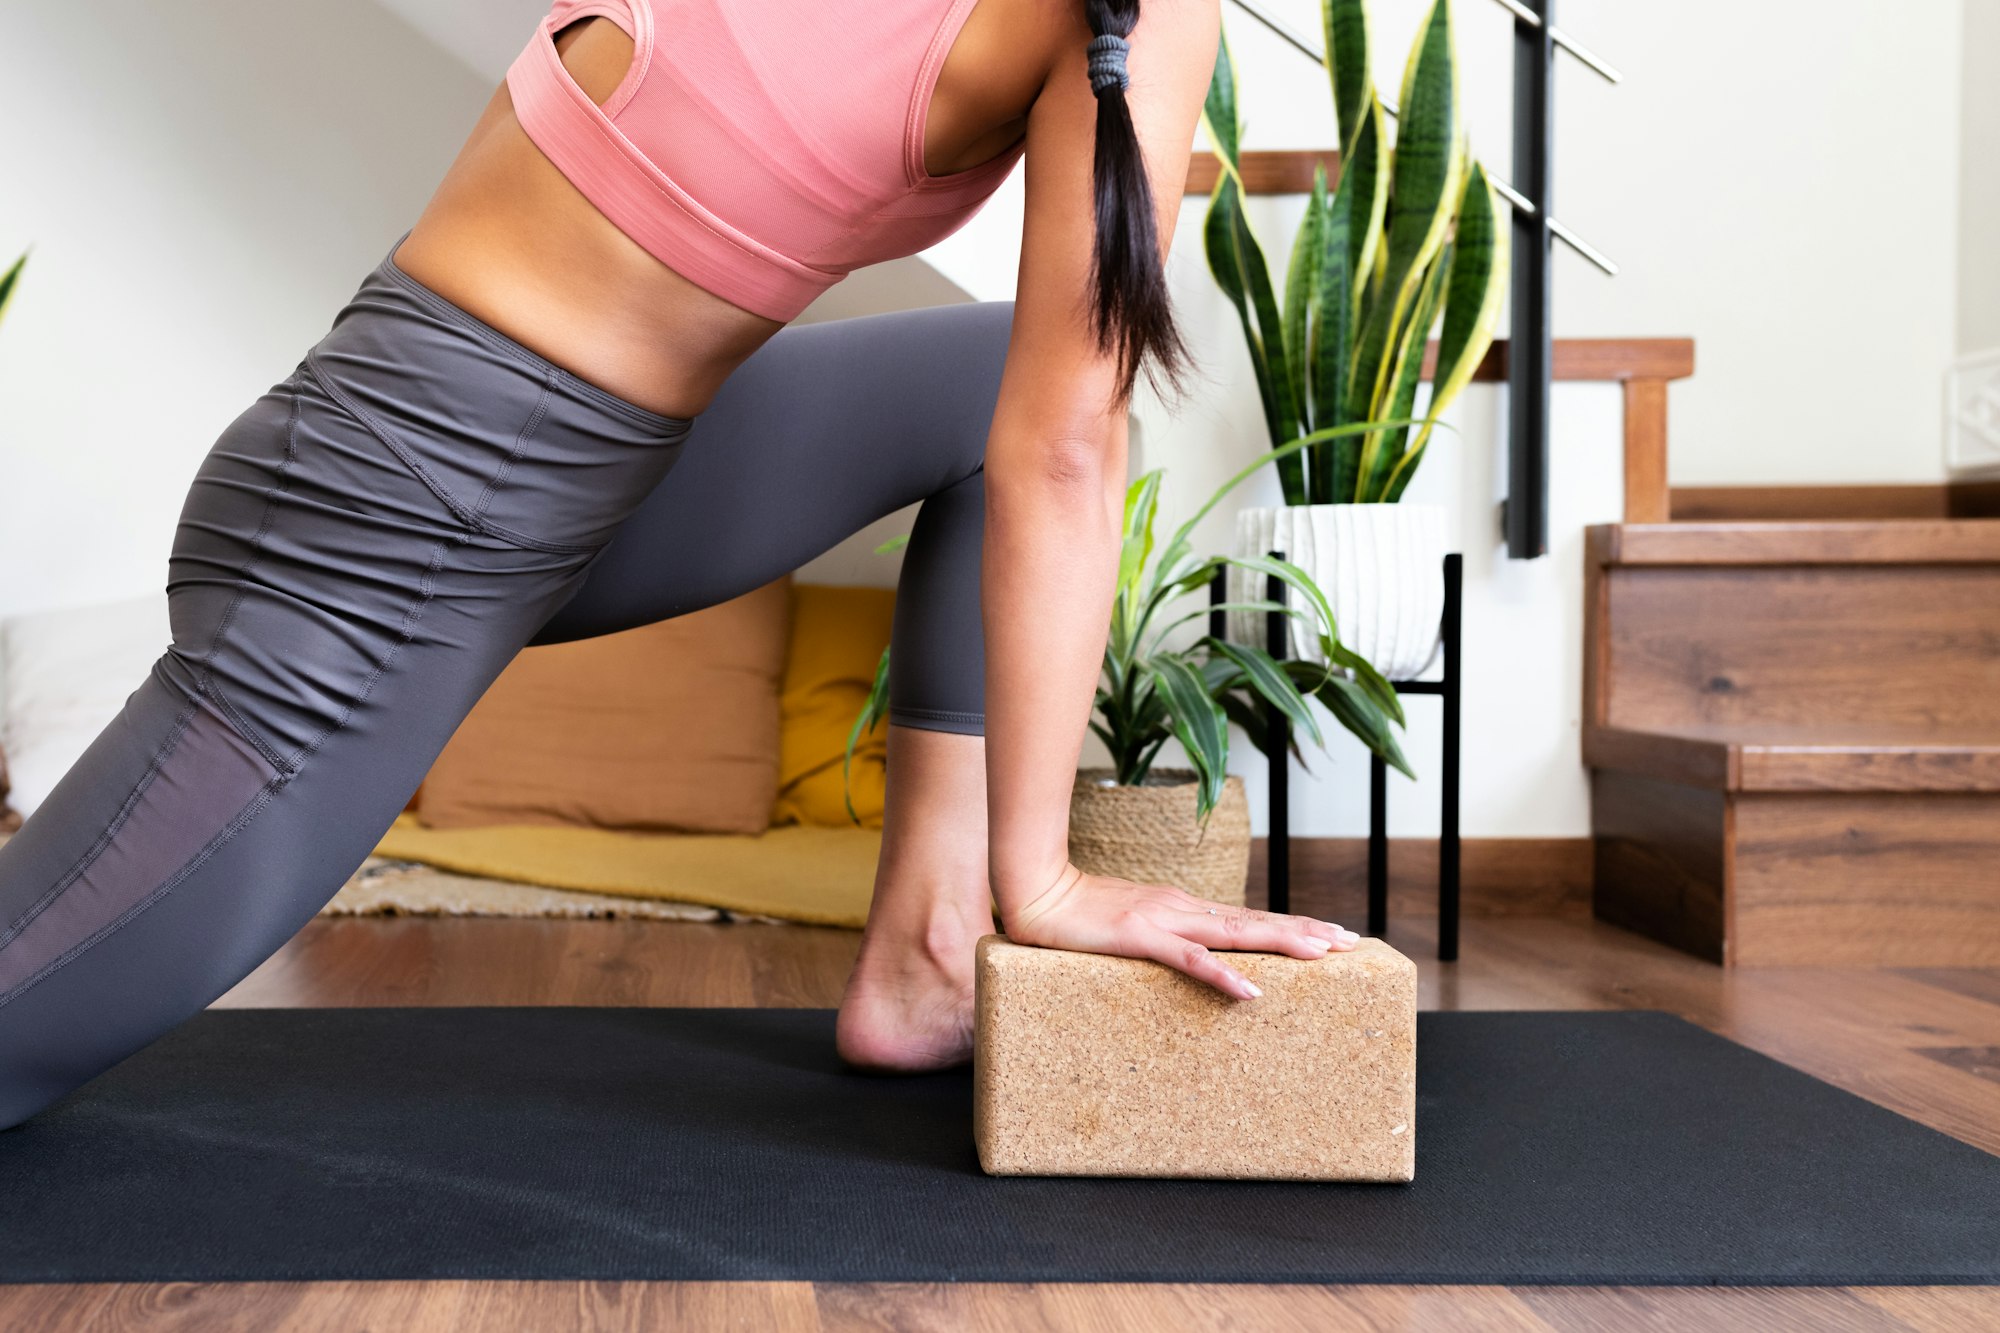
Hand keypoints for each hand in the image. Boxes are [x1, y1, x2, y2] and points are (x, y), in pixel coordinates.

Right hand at [1001, 862, 1362, 1000]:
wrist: (1035, 891)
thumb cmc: (1077, 915)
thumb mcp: (1130, 926)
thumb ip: (1161, 937)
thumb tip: (1192, 954)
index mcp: (1182, 907)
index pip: (1247, 918)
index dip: (1291, 925)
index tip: (1332, 934)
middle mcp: (1182, 908)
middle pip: (1255, 921)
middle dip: (1304, 931)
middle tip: (1350, 940)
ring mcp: (1163, 920)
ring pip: (1235, 934)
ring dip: (1281, 942)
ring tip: (1322, 953)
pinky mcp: (1139, 938)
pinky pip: (1190, 960)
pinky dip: (1223, 974)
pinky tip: (1251, 989)